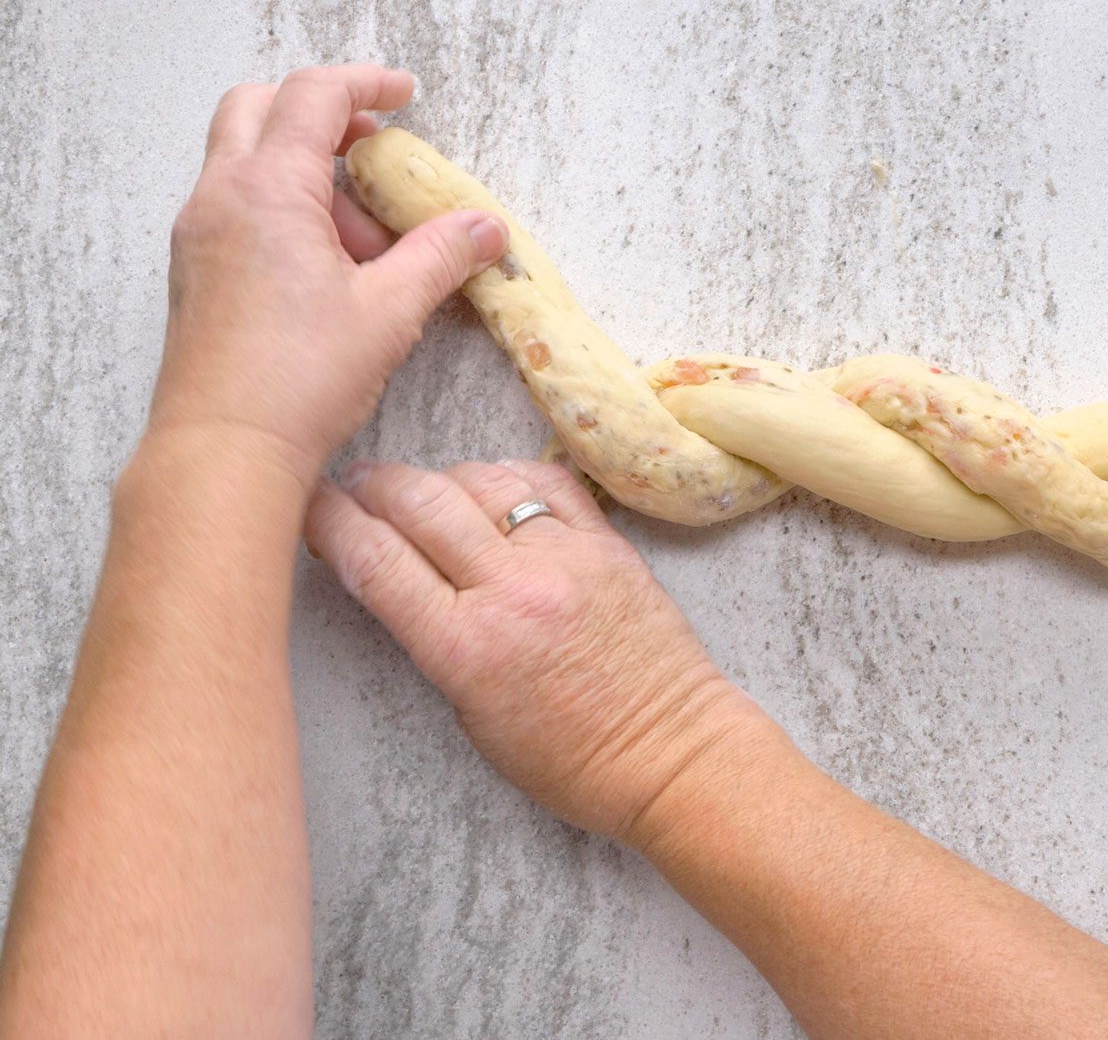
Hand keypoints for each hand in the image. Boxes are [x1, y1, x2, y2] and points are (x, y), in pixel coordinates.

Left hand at [151, 66, 508, 476]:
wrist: (223, 450)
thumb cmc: (298, 378)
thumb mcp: (391, 310)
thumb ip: (441, 256)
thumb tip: (485, 228)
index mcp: (265, 189)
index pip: (313, 96)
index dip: (366, 84)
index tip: (406, 94)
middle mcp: (219, 197)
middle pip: (259, 108)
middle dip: (321, 114)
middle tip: (375, 146)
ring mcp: (199, 234)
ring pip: (246, 159)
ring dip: (306, 171)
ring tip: (367, 237)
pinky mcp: (196, 271)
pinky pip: (237, 207)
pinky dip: (284, 210)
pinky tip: (331, 269)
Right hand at [304, 456, 759, 839]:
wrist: (670, 754)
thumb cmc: (568, 760)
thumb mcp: (470, 716)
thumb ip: (432, 639)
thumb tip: (395, 576)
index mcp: (465, 647)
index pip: (375, 560)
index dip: (329, 522)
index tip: (308, 507)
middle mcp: (512, 589)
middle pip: (420, 503)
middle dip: (372, 485)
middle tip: (352, 485)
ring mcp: (565, 557)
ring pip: (481, 481)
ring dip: (439, 478)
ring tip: (419, 489)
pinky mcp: (608, 543)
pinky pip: (546, 482)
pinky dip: (507, 476)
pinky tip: (491, 486)